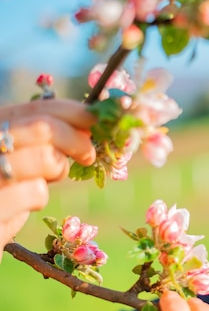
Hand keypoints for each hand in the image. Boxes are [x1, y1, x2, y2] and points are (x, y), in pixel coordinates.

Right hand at [0, 99, 95, 253]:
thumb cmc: (3, 184)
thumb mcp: (19, 151)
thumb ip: (46, 136)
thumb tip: (89, 125)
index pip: (39, 109)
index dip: (75, 114)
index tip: (97, 124)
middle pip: (45, 128)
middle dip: (76, 141)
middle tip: (87, 156)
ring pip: (45, 158)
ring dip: (57, 170)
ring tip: (48, 179)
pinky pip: (36, 192)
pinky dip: (39, 198)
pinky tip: (25, 202)